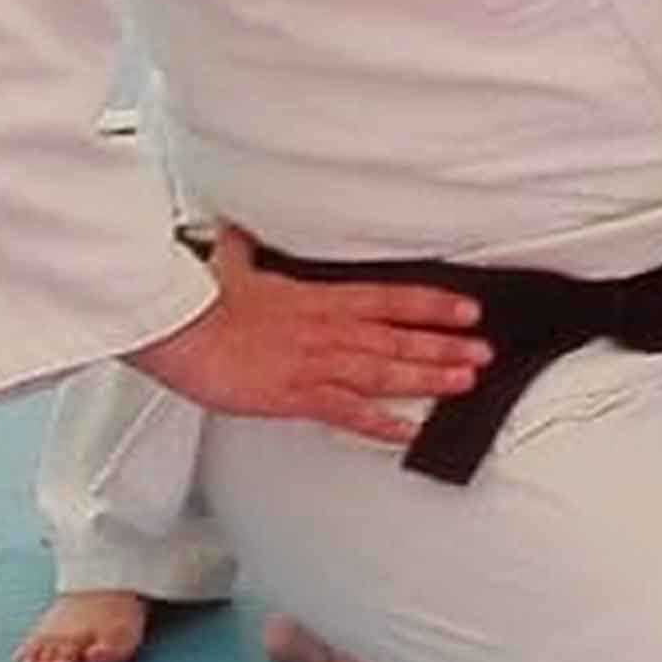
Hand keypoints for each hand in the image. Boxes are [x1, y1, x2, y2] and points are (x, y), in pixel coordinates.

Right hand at [125, 225, 487, 447]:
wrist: (176, 325)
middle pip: (398, 337)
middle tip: (485, 354)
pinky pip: (346, 411)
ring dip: (427, 378)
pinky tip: (407, 431)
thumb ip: (241, 250)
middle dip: (445, 347)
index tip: (468, 310)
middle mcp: (327, 330)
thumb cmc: (200, 299)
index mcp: (319, 298)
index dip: (432, 305)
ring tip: (465, 383)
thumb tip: (234, 230)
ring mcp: (314, 363)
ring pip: (384, 371)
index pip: (390, 298)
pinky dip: (379, 422)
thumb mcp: (229, 265)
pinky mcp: (293, 395)